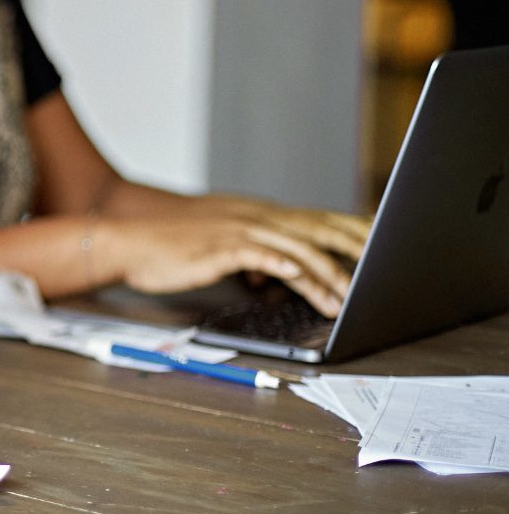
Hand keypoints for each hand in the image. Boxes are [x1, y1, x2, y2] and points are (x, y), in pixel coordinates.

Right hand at [107, 204, 366, 316]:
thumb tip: (280, 274)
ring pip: (294, 248)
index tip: (383, 244)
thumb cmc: (170, 245)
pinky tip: (297, 275)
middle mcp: (253, 217)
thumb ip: (255, 256)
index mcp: (258, 215)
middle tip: (385, 271)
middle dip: (353, 251)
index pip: (316, 220)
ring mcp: (236, 230)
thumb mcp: (220, 244)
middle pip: (315, 231)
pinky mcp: (217, 247)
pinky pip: (256, 254)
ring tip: (346, 298)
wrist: (128, 238)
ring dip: (324, 274)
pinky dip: (280, 264)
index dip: (352, 231)